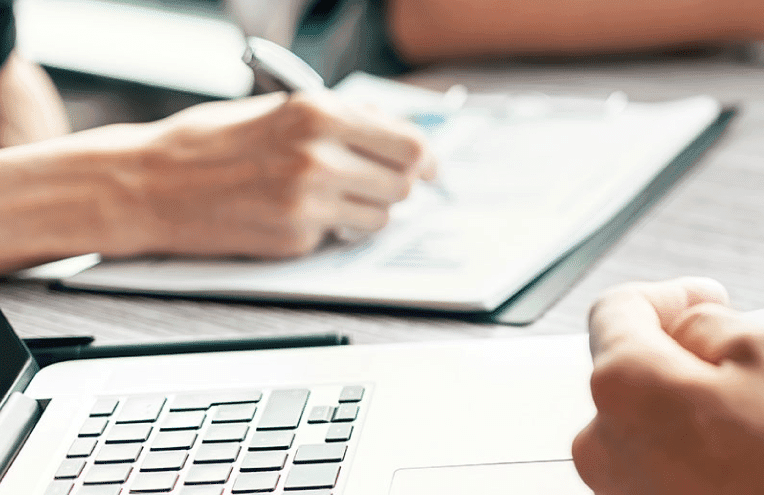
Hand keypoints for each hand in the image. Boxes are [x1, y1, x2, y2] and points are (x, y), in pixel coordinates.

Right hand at [114, 91, 433, 257]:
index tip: (430, 167)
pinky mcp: (295, 240)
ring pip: (380, 217)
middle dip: (397, 184)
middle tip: (379, 182)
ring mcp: (308, 203)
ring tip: (329, 196)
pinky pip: (339, 238)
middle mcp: (319, 157)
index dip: (427, 158)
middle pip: (404, 184)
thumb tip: (397, 131)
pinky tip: (292, 213)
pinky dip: (329, 229)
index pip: (410, 144)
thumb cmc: (208, 143)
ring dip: (367, 210)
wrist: (144, 184)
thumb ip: (343, 120)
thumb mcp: (280, 111)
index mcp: (319, 114)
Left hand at [573, 278, 763, 494]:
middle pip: (632, 371)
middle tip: (744, 365)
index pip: (619, 309)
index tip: (701, 300)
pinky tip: (749, 461)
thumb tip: (695, 328)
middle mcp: (605, 445)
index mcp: (624, 385)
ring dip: (693, 409)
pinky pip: (663, 467)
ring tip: (759, 424)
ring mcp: (622, 491)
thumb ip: (716, 324)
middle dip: (683, 357)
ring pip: (651, 423)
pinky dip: (697, 454)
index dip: (669, 295)